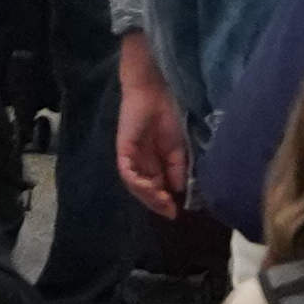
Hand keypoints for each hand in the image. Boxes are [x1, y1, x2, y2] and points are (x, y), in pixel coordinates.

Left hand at [110, 42, 191, 216]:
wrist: (155, 92)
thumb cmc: (167, 115)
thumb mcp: (178, 148)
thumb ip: (177, 169)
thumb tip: (179, 190)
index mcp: (153, 164)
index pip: (156, 189)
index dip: (164, 202)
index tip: (176, 211)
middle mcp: (140, 164)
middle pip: (145, 191)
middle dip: (157, 203)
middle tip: (170, 211)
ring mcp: (130, 158)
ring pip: (135, 185)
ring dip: (148, 196)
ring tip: (162, 201)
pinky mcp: (123, 151)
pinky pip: (127, 173)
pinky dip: (137, 183)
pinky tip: (149, 187)